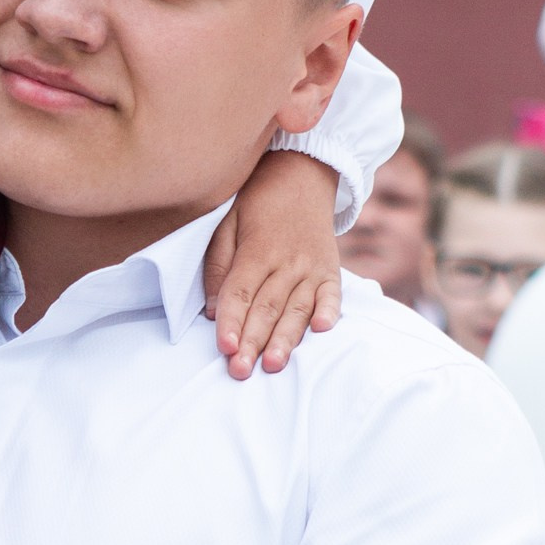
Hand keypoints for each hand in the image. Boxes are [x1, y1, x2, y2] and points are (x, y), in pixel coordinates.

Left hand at [204, 148, 341, 377]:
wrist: (302, 173)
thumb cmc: (256, 202)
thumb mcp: (226, 223)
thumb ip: (217, 265)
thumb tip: (211, 310)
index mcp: (257, 250)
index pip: (241, 292)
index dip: (232, 321)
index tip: (224, 347)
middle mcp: (287, 261)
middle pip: (267, 307)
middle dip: (253, 341)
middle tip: (241, 370)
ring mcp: (312, 266)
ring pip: (297, 308)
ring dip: (286, 338)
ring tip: (274, 364)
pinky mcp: (331, 270)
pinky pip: (333, 294)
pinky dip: (329, 311)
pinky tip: (322, 329)